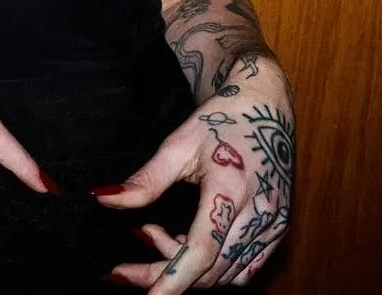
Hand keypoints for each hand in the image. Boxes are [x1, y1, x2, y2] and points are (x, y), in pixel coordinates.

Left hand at [91, 60, 293, 287]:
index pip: (201, 250)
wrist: (265, 105)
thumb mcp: (178, 143)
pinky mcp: (277, 231)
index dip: (172, 279)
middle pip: (209, 270)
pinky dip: (213, 267)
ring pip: (225, 274)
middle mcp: (259, 215)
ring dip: (187, 270)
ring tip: (155, 235)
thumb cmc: (220, 118)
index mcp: (231, 188)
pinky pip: (243, 268)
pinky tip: (188, 244)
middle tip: (125, 267)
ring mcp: (272, 226)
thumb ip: (145, 180)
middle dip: (164, 275)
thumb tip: (104, 198)